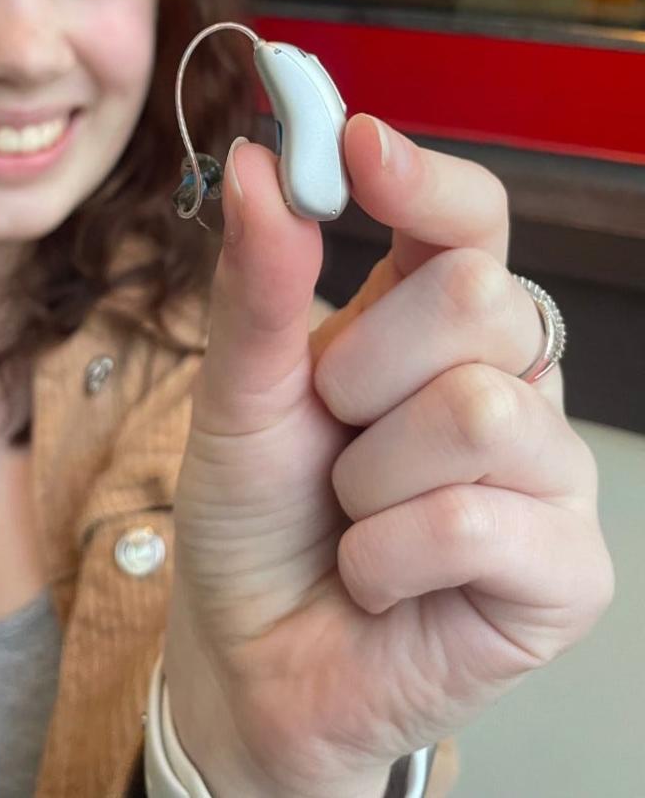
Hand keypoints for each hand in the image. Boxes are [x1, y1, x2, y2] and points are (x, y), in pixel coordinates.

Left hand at [164, 115, 613, 797]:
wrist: (251, 660)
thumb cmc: (254, 516)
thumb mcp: (238, 392)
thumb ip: (257, 282)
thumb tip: (257, 161)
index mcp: (430, 321)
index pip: (470, 218)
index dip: (422, 176)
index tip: (354, 143)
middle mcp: (506, 379)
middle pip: (482, 296)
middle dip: (365, 369)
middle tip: (332, 429)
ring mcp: (546, 472)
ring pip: (479, 410)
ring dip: (371, 477)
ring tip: (352, 516)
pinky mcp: (564, 569)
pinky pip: (481, 521)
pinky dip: (390, 555)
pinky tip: (377, 577)